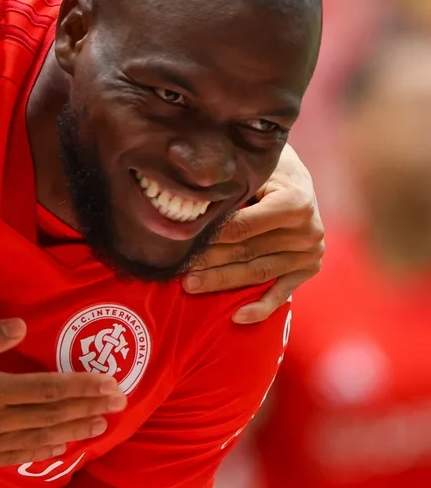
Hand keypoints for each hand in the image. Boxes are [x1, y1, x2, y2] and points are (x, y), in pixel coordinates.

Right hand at [0, 319, 124, 478]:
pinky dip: (40, 452)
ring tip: (99, 427)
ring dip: (72, 431)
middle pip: (51, 414)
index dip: (82, 386)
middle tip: (120, 404)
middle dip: (87, 407)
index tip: (112, 384)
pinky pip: (14, 457)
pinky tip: (55, 450)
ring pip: (38, 438)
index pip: (48, 388)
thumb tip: (19, 327)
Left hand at [186, 145, 324, 323]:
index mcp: (296, 202)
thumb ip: (231, 188)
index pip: (243, 227)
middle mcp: (309, 230)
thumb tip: (190, 205)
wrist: (294, 176)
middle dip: (210, 262)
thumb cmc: (265, 168)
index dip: (211, 237)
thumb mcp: (252, 169)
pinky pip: (282, 293)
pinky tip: (237, 318)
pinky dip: (260, 307)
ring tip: (190, 286)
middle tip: (178, 271)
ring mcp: (310, 253)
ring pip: (258, 273)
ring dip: (222, 282)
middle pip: (248, 252)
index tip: (181, 245)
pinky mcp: (308, 269)